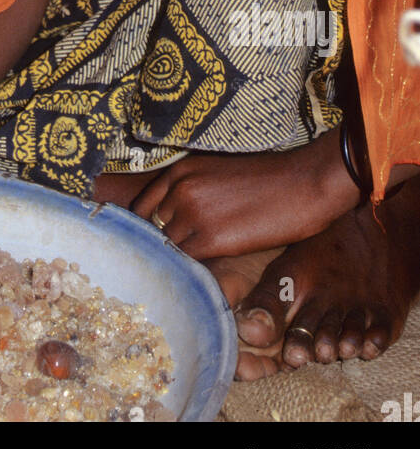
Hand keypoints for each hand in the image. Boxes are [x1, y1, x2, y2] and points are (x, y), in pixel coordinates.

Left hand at [131, 130, 359, 259]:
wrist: (306, 182)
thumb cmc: (272, 180)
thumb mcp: (220, 174)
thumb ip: (195, 192)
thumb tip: (178, 221)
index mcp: (181, 170)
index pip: (143, 206)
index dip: (146, 229)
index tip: (155, 245)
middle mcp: (180, 189)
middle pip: (153, 229)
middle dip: (164, 245)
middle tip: (178, 262)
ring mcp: (193, 213)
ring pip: (169, 249)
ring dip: (180, 261)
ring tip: (194, 272)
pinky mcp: (212, 239)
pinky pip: (188, 264)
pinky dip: (193, 273)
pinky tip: (205, 278)